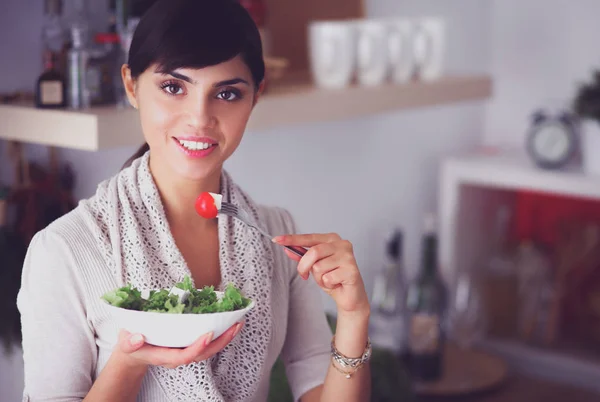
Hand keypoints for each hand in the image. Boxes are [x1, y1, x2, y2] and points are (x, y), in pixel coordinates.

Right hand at [114, 321, 243, 369]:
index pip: (185, 355)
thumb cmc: (131, 346)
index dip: (198, 347)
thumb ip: (129, 342)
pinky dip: (220, 332)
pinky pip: (208, 342)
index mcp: (164, 356)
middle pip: (204, 353)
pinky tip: (228, 321)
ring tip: (238, 322)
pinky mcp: (189, 344)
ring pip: (209, 349)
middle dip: (221, 341)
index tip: (209, 334)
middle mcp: (178, 356)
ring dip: (225, 337)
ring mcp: (185, 351)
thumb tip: (137, 337)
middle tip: (235, 325)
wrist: (134, 353)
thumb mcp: (126, 343)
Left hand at [273, 233, 369, 316]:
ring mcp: (348, 256)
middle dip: (304, 266)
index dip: (292, 239)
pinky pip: (328, 278)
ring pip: (319, 267)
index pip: (309, 237)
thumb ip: (303, 257)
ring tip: (328, 279)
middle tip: (304, 275)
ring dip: (319, 278)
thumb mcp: (314, 266)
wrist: (349, 296)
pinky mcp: (352, 270)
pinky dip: (327, 284)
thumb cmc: (333, 278)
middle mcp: (342, 244)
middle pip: (313, 252)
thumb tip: (287, 249)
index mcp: (332, 239)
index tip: (276, 239)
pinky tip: (336, 283)